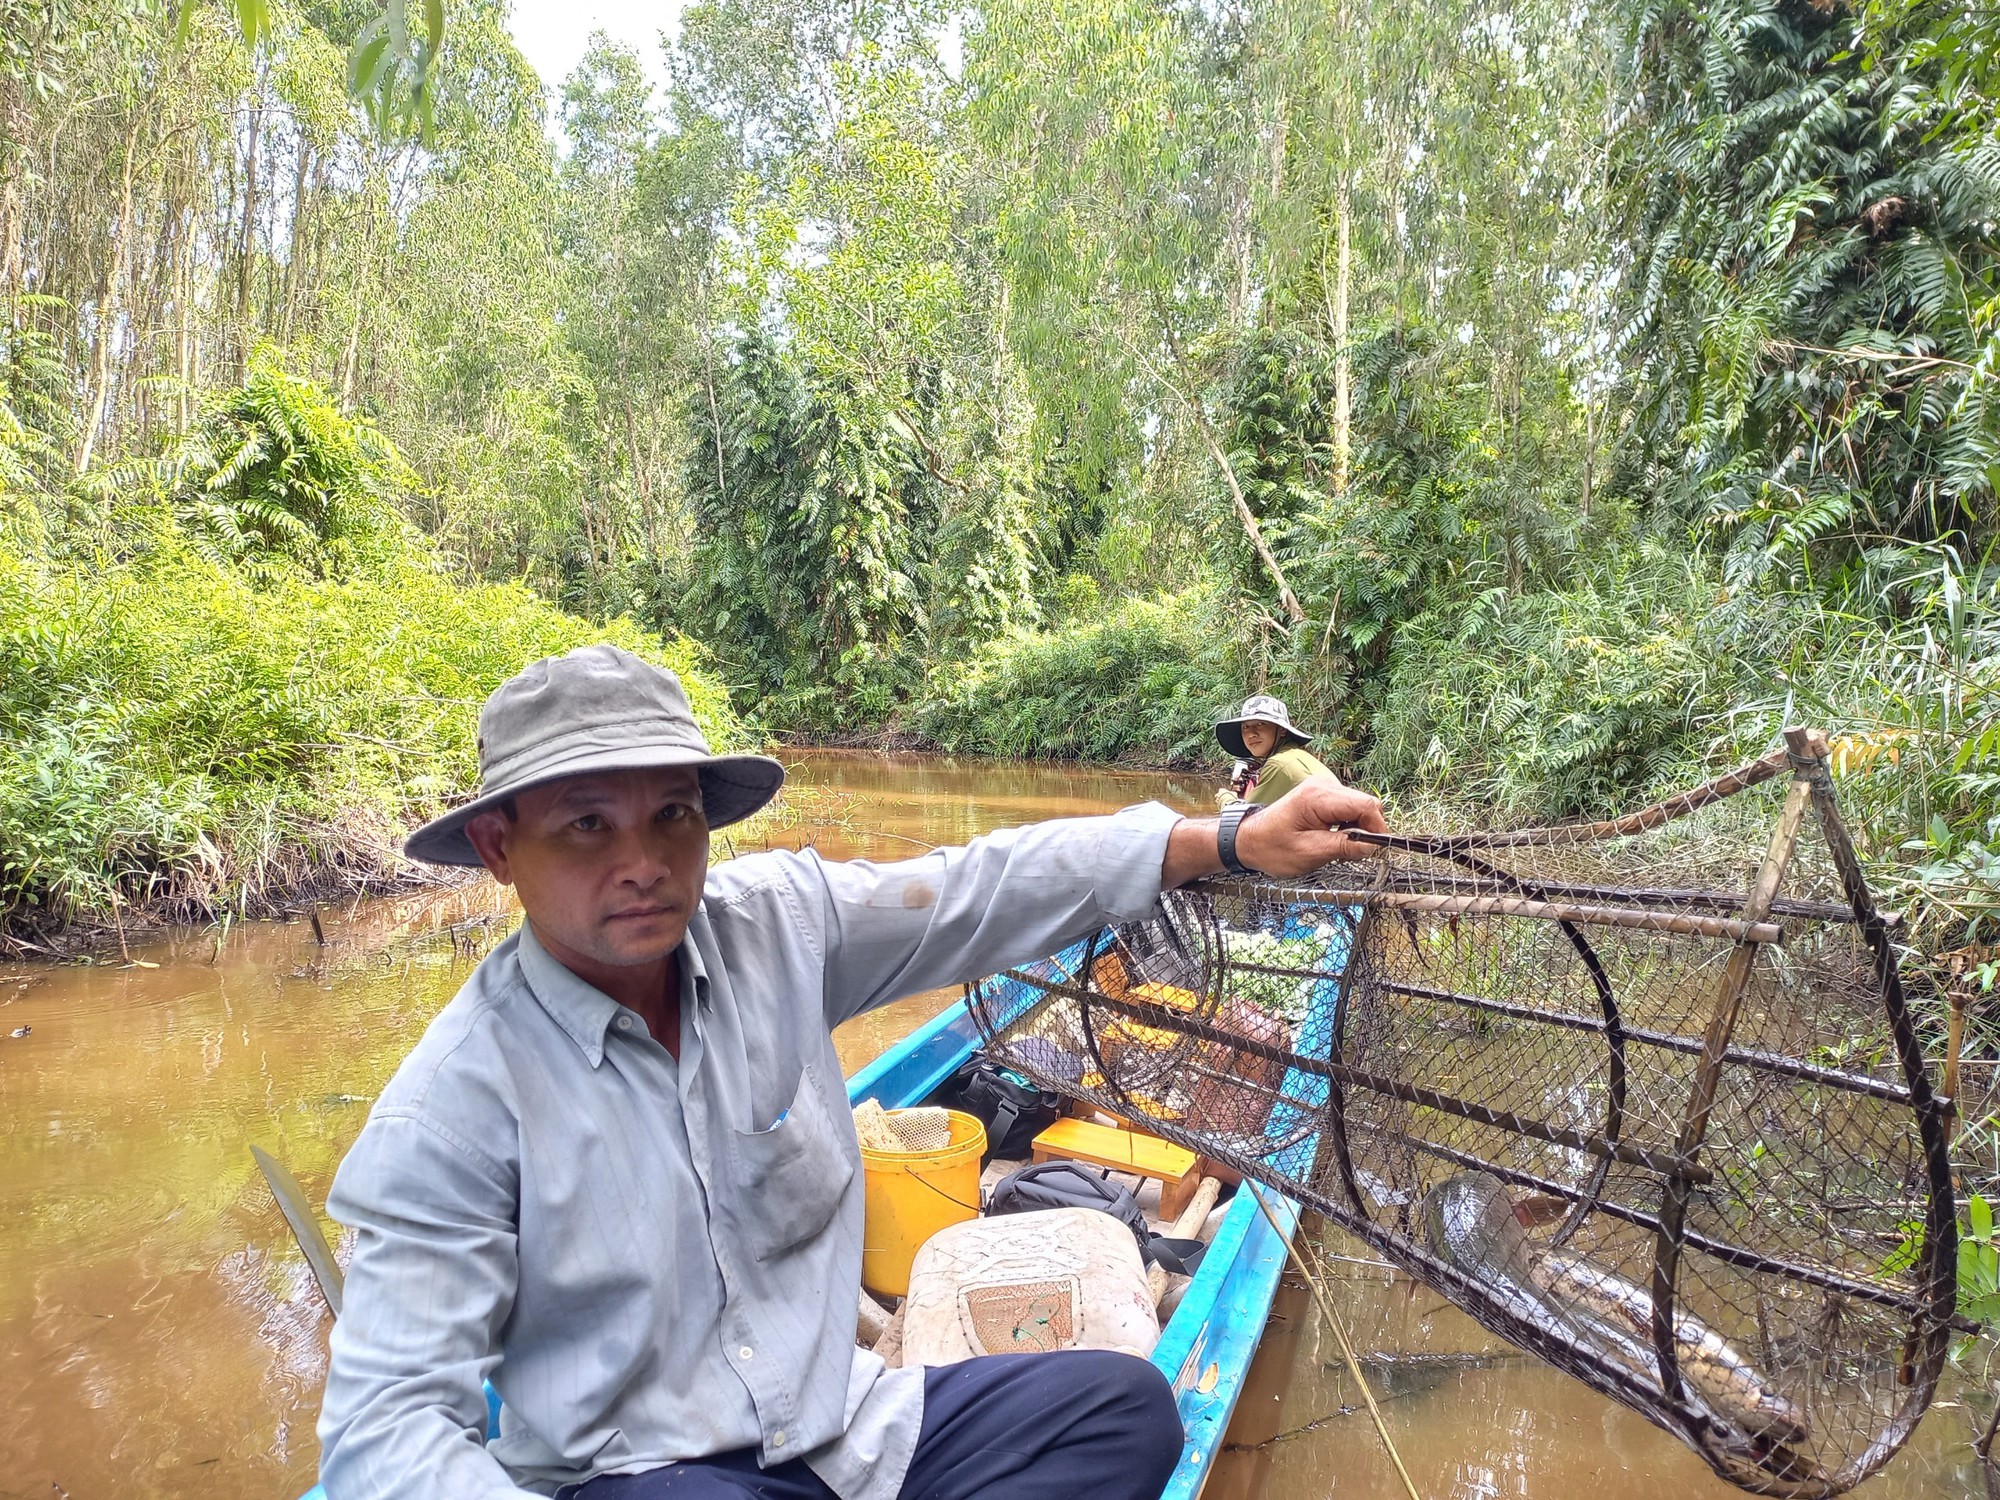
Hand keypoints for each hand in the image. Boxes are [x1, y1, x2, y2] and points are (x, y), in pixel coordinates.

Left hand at [1161, 774, 1386, 887]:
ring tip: (1335, 845)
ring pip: (1359, 807)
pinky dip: (1347, 824)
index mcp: (1319, 797)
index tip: (1373, 849)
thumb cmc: (1272, 848)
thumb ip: (1344, 847)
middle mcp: (1323, 786)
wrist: (1248, 840)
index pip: (1366, 805)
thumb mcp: (1310, 853)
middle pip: (1365, 804)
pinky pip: (1347, 808)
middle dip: (1366, 829)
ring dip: (1356, 828)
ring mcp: (1322, 788)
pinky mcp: (1322, 795)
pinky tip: (1331, 836)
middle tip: (1351, 852)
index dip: (1376, 828)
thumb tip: (1373, 846)